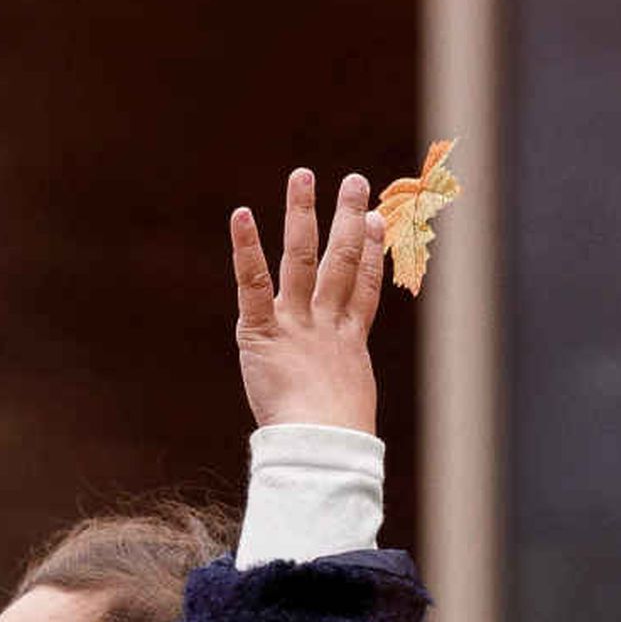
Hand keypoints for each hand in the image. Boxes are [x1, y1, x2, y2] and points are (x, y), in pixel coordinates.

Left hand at [229, 168, 382, 435]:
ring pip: (302, 257)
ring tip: (303, 176)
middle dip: (348, 219)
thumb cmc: (334, 443)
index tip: (379, 223)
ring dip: (303, 213)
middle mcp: (326, 324)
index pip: (364, 289)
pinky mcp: (263, 330)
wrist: (321, 445)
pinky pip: (253, 282)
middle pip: (342, 261)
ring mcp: (297, 322)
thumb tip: (349, 430)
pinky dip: (246, 248)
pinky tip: (241, 215)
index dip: (373, 255)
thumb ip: (339, 401)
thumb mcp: (345, 413)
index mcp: (348, 343)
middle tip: (354, 181)